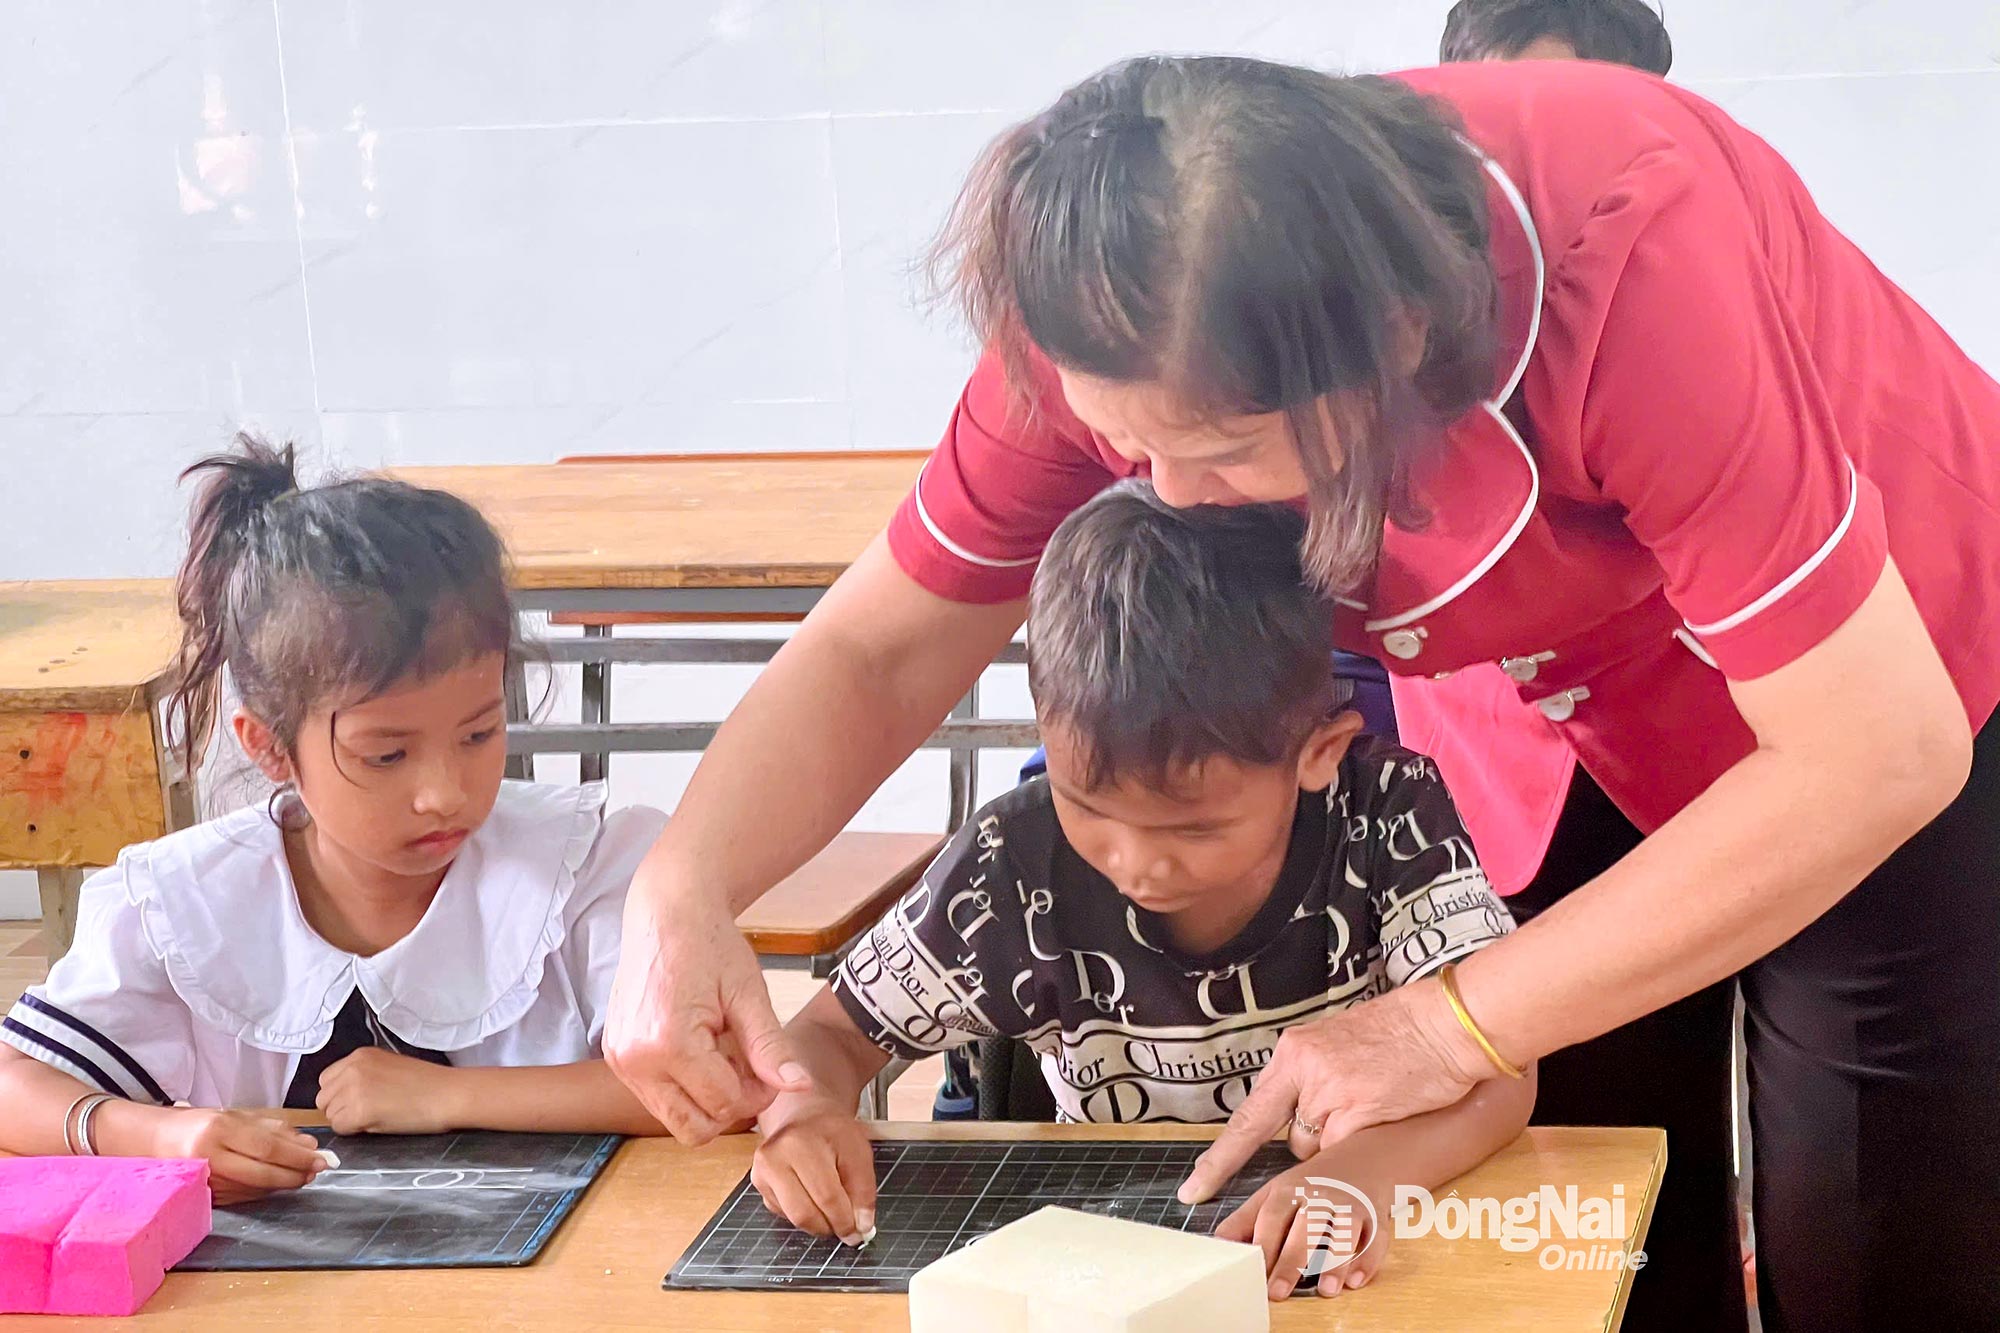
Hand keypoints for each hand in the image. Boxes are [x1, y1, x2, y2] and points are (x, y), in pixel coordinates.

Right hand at [149, 1107, 326, 1205]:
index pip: (267, 1147)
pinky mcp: (202, 1197)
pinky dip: (263, 1191)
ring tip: (302, 1176)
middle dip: (294, 1174)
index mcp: (218, 1129)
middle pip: (262, 1172)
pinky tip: (276, 1183)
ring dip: (282, 1184)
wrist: (154, 1142)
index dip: (296, 1156)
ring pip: (254, 1188)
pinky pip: (241, 1196)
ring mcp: (204, 1180)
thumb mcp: (235, 1115)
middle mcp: (209, 1156)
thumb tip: (308, 1144)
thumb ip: (273, 1128)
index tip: (319, 1158)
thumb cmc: (198, 1124)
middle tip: (316, 1171)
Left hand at [315, 1049, 462, 1134]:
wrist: (448, 1094)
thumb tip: (345, 1094)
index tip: (358, 1101)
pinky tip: (377, 1123)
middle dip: (340, 1108)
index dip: (341, 1095)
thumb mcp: (389, 1067)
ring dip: (347, 1120)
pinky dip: (354, 1131)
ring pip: (330, 1114)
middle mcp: (353, 1068)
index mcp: (360, 1055)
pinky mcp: (359, 1111)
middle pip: (324, 1098)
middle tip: (367, 1112)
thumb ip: (362, 1074)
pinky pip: (340, 1128)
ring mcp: (354, 1089)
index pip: (327, 1080)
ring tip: (376, 1116)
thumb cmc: (429, 1085)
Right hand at [604, 882, 809, 1144]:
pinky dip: (685, 1086)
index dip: (757, 1094)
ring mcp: (620, 1061)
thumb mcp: (749, 994)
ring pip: (674, 1118)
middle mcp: (635, 1060)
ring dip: (706, 1099)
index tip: (768, 1067)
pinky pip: (657, 1097)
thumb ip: (771, 1047)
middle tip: (748, 1067)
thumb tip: (800, 1086)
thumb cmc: (710, 944)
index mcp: (668, 1043)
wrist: (667, 912)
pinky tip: (702, 1050)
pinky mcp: (615, 1057)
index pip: (724, 1105)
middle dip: (730, 1106)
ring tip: (724, 1054)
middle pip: (693, 1128)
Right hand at [750, 1098, 877, 1246]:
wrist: (806, 1115)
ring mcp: (762, 1171)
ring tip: (833, 1212)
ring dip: (818, 1224)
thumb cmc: (833, 1132)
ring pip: (792, 1218)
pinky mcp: (758, 1183)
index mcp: (802, 1144)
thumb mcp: (859, 1152)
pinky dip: (803, 1214)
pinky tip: (813, 1197)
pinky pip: (784, 1213)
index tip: (858, 1232)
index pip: (827, 1197)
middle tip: (846, 1228)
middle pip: (804, 1213)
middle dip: (830, 1226)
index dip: (845, 1220)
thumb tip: (862, 1226)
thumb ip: (864, 1190)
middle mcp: (774, 1157)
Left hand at [1180, 978, 1487, 1204]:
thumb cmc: (1401, 1032)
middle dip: (1316, 1133)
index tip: (1194, 1190)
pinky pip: (1347, 1151)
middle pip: (1291, 1136)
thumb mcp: (1339, 1041)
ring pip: (1320, 1148)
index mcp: (1294, 1051)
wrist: (1445, 1024)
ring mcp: (1329, 1096)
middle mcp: (1303, 1073)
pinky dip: (1364, 1138)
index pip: (1248, 1114)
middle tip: (1352, 1102)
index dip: (1220, 1158)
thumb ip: (1312, 1073)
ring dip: (1341, 1136)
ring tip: (1374, 1099)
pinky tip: (1385, 1108)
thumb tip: (1301, 1108)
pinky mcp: (1358, 1115)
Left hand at [1216, 1155, 1391, 1300]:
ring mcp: (1350, 1205)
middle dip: (1291, 1260)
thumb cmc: (1312, 1185)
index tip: (1254, 1274)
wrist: (1364, 1159)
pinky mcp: (1376, 1217)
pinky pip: (1375, 1240)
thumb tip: (1218, 1245)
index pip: (1272, 1218)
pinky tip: (1355, 1281)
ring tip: (1326, 1289)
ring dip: (1334, 1263)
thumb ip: (1246, 1220)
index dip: (1263, 1246)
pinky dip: (1366, 1261)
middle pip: (1305, 1228)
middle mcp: (1320, 1196)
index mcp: (1289, 1190)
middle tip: (1279, 1291)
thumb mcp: (1275, 1194)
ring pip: (1343, 1234)